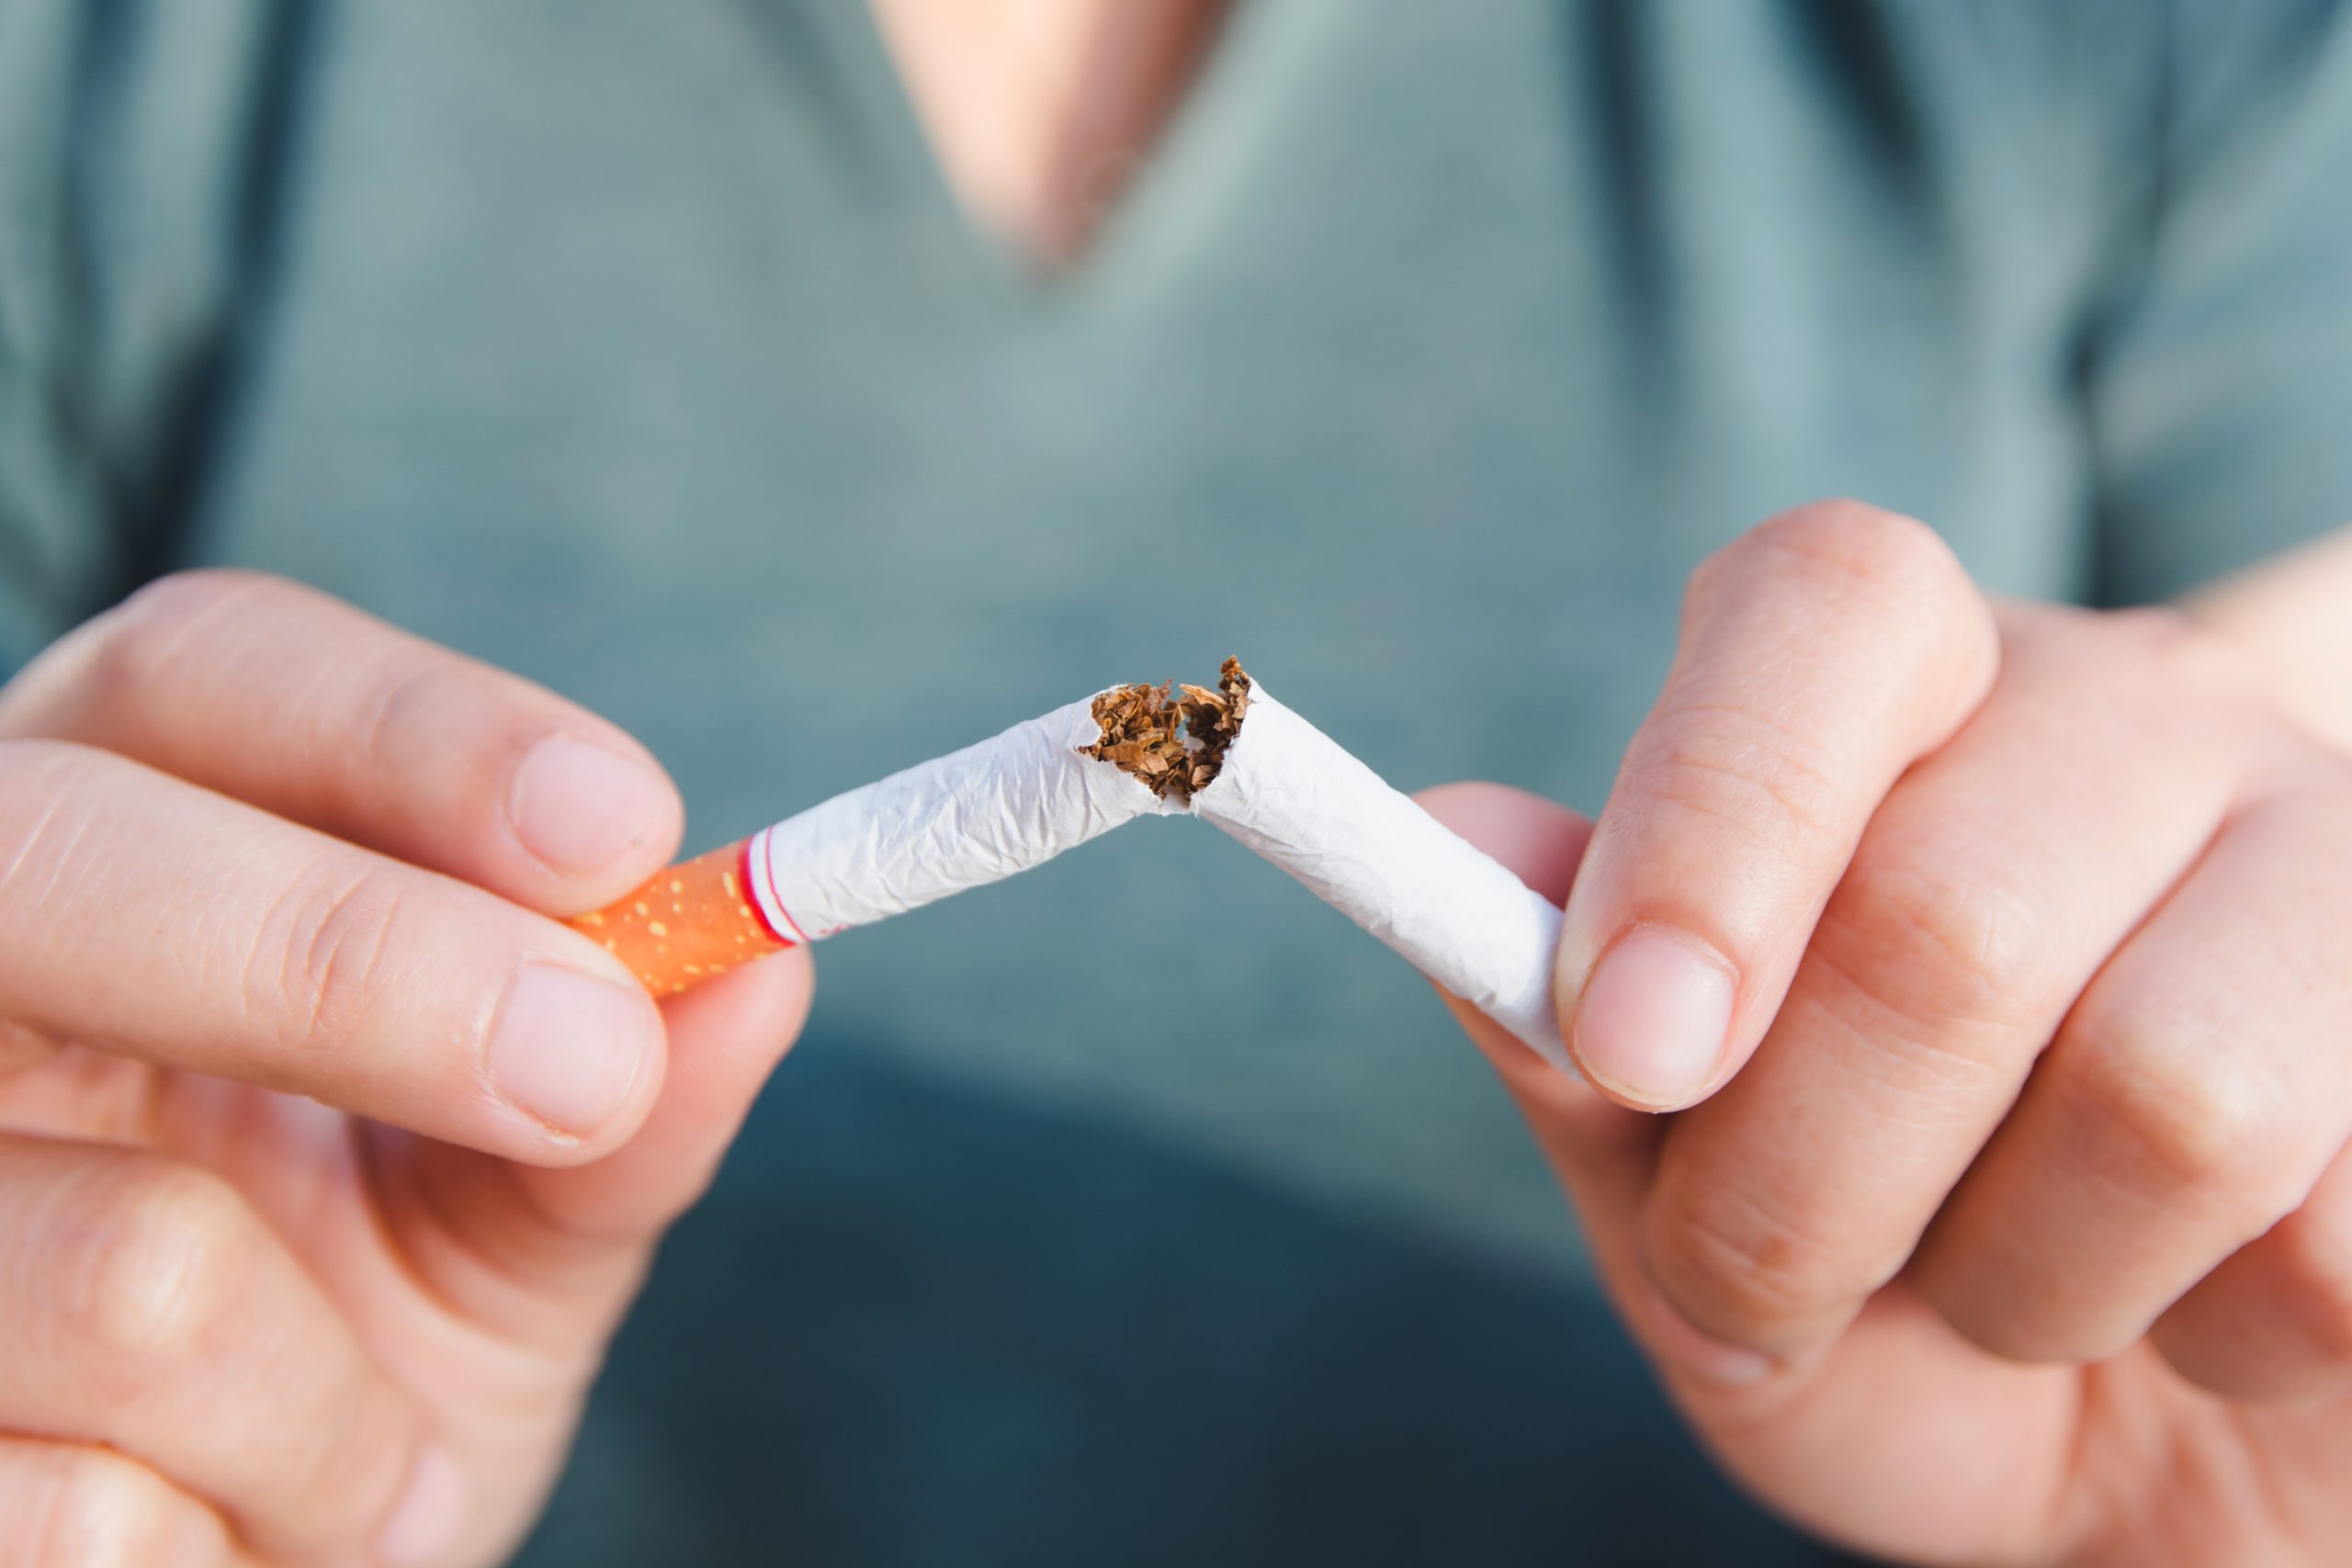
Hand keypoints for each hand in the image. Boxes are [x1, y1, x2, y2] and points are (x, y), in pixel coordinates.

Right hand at [0, 572, 811, 1566]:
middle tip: (591, 1069)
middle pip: (69, 854)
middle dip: (355, 962)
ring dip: (333, 1413)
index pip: (206, 676)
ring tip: (355, 1467)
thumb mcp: (513, 1210)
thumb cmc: (355, 1360)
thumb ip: (627, 1082)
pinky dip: (234, 1546)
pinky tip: (212, 1541)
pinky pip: (70, 1504)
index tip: (622, 829)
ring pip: (135, 1264)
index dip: (408, 727)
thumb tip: (759, 963)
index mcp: (125, 860)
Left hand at [1423, 503, 2351, 1567]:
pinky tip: (2194, 1311)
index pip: (1828, 605)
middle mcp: (2137, 722)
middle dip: (1800, 1182)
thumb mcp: (1678, 1185)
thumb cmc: (1878, 1289)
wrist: (2138, 1454)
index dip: (1712, 820)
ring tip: (2003, 1295)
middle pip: (1946, 913)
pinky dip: (2210, 1350)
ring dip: (2017, 1285)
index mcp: (1910, 695)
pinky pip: (2337, 1248)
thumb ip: (1569, 1029)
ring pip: (2168, 1090)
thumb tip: (1455, 834)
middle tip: (1758, 1279)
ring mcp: (2339, 859)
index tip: (1629, 1046)